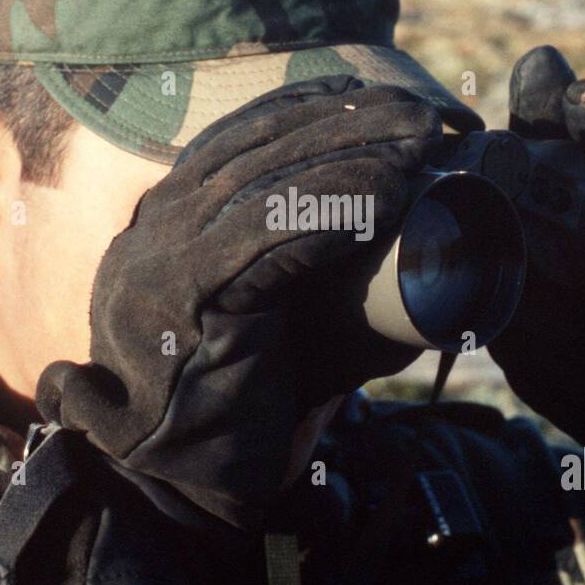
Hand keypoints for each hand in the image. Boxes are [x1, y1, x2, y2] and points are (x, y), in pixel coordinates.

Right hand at [34, 76, 437, 532]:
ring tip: (423, 142)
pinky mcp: (186, 299)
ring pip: (266, 181)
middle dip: (349, 120)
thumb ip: (306, 265)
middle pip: (260, 146)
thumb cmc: (245, 401)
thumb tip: (410, 234)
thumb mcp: (273, 313)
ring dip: (354, 153)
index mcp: (168, 220)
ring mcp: (163, 259)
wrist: (189, 485)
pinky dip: (331, 206)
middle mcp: (157, 227)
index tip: (385, 99)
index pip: (241, 137)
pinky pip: (265, 234)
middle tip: (427, 115)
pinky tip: (387, 191)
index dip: (315, 108)